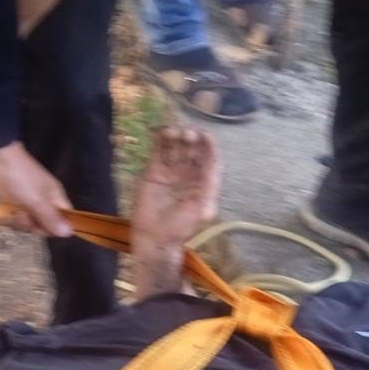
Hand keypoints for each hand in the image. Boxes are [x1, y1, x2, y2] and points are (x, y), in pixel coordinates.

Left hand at [0, 142, 73, 238]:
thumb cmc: (18, 176)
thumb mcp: (36, 199)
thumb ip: (51, 217)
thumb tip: (69, 233)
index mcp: (54, 197)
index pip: (62, 220)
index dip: (53, 227)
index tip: (41, 225)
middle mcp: (42, 201)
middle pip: (41, 225)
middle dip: (29, 224)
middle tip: (21, 213)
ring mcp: (25, 201)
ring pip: (25, 223)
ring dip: (14, 221)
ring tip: (7, 210)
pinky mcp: (10, 201)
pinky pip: (11, 217)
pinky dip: (5, 217)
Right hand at [131, 126, 219, 250]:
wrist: (154, 237)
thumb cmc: (180, 227)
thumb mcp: (202, 209)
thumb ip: (209, 187)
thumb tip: (214, 165)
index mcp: (204, 181)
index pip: (209, 158)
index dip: (209, 145)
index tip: (205, 135)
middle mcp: (189, 174)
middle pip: (193, 149)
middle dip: (192, 139)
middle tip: (188, 134)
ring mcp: (171, 171)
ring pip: (176, 147)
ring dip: (176, 136)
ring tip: (173, 133)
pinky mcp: (154, 171)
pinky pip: (159, 151)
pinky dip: (160, 140)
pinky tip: (162, 132)